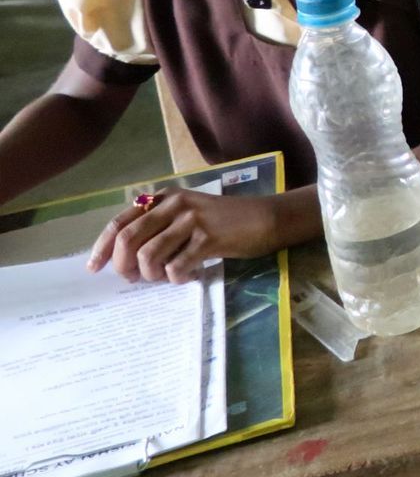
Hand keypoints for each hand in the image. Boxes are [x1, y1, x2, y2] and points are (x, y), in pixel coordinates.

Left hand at [88, 190, 278, 282]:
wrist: (267, 218)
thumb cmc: (227, 221)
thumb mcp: (188, 215)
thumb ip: (160, 227)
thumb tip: (128, 259)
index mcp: (164, 197)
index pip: (120, 222)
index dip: (103, 247)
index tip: (95, 268)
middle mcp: (174, 204)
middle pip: (129, 239)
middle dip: (123, 266)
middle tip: (134, 279)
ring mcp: (191, 220)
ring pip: (149, 255)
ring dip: (152, 274)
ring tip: (166, 277)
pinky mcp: (208, 238)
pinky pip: (177, 266)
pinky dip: (177, 278)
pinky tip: (190, 276)